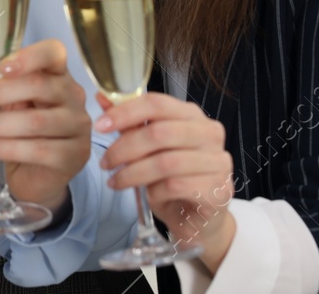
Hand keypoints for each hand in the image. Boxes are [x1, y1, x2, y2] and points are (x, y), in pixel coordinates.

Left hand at [0, 39, 89, 212]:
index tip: (1, 67)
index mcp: (56, 74)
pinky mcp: (75, 155)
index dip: (29, 57)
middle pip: (38, 85)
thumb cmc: (19, 133)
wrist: (32, 176)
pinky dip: (6, 148)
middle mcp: (73, 95)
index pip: (53, 53)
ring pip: (35, 121)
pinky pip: (39, 149)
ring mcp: (78, 126)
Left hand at [96, 92, 236, 270]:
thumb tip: (103, 98)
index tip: (100, 126)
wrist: (197, 219)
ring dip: (133, 173)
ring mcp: (218, 161)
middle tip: (105, 163)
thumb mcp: (149, 149)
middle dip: (124, 148)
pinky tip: (147, 196)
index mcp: (192, 115)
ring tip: (116, 182)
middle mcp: (210, 133)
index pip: (157, 104)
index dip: (125, 112)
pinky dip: (154, 191)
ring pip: (166, 162)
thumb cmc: (173, 178)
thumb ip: (131, 123)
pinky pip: (176, 186)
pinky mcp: (218, 189)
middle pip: (159, 132)